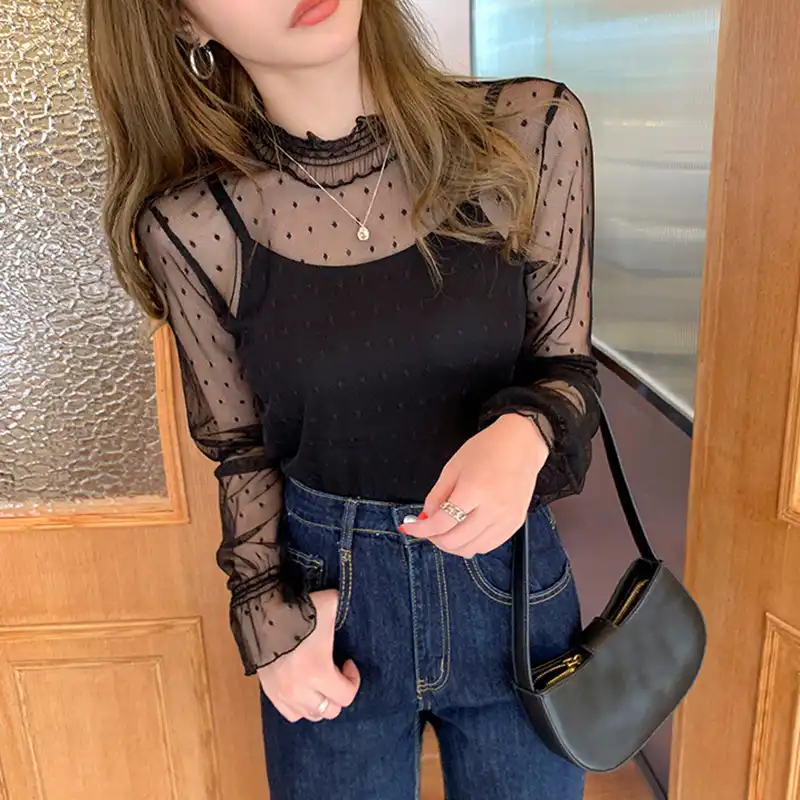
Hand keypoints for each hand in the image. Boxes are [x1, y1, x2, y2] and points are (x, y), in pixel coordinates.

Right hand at [257, 589, 360, 722]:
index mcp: (318, 672)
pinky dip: (301, 706)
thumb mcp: (330, 603)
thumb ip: (348, 608)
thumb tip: (356, 607)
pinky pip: (291, 714)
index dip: (353, 680)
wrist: (260, 612)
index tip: (348, 663)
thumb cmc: (298, 609)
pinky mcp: (269, 693)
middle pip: (330, 711)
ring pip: (310, 715)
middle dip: (338, 693)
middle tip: (335, 673)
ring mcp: (283, 694)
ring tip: (320, 681)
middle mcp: (300, 690)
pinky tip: (304, 687)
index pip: (346, 697)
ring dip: (320, 701)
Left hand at [401, 414, 548, 557]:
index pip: (442, 523)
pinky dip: (471, 544)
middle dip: (434, 538)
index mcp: (474, 489)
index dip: (421, 530)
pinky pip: (487, 547)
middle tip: (428, 527)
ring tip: (446, 529)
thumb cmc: (486, 450)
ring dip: (452, 545)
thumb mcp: (453, 467)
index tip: (409, 527)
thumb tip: (425, 519)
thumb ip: (437, 496)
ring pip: (470, 549)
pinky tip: (465, 530)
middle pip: (455, 541)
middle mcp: (493, 509)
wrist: (521, 444)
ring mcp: (506, 519)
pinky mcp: (515, 524)